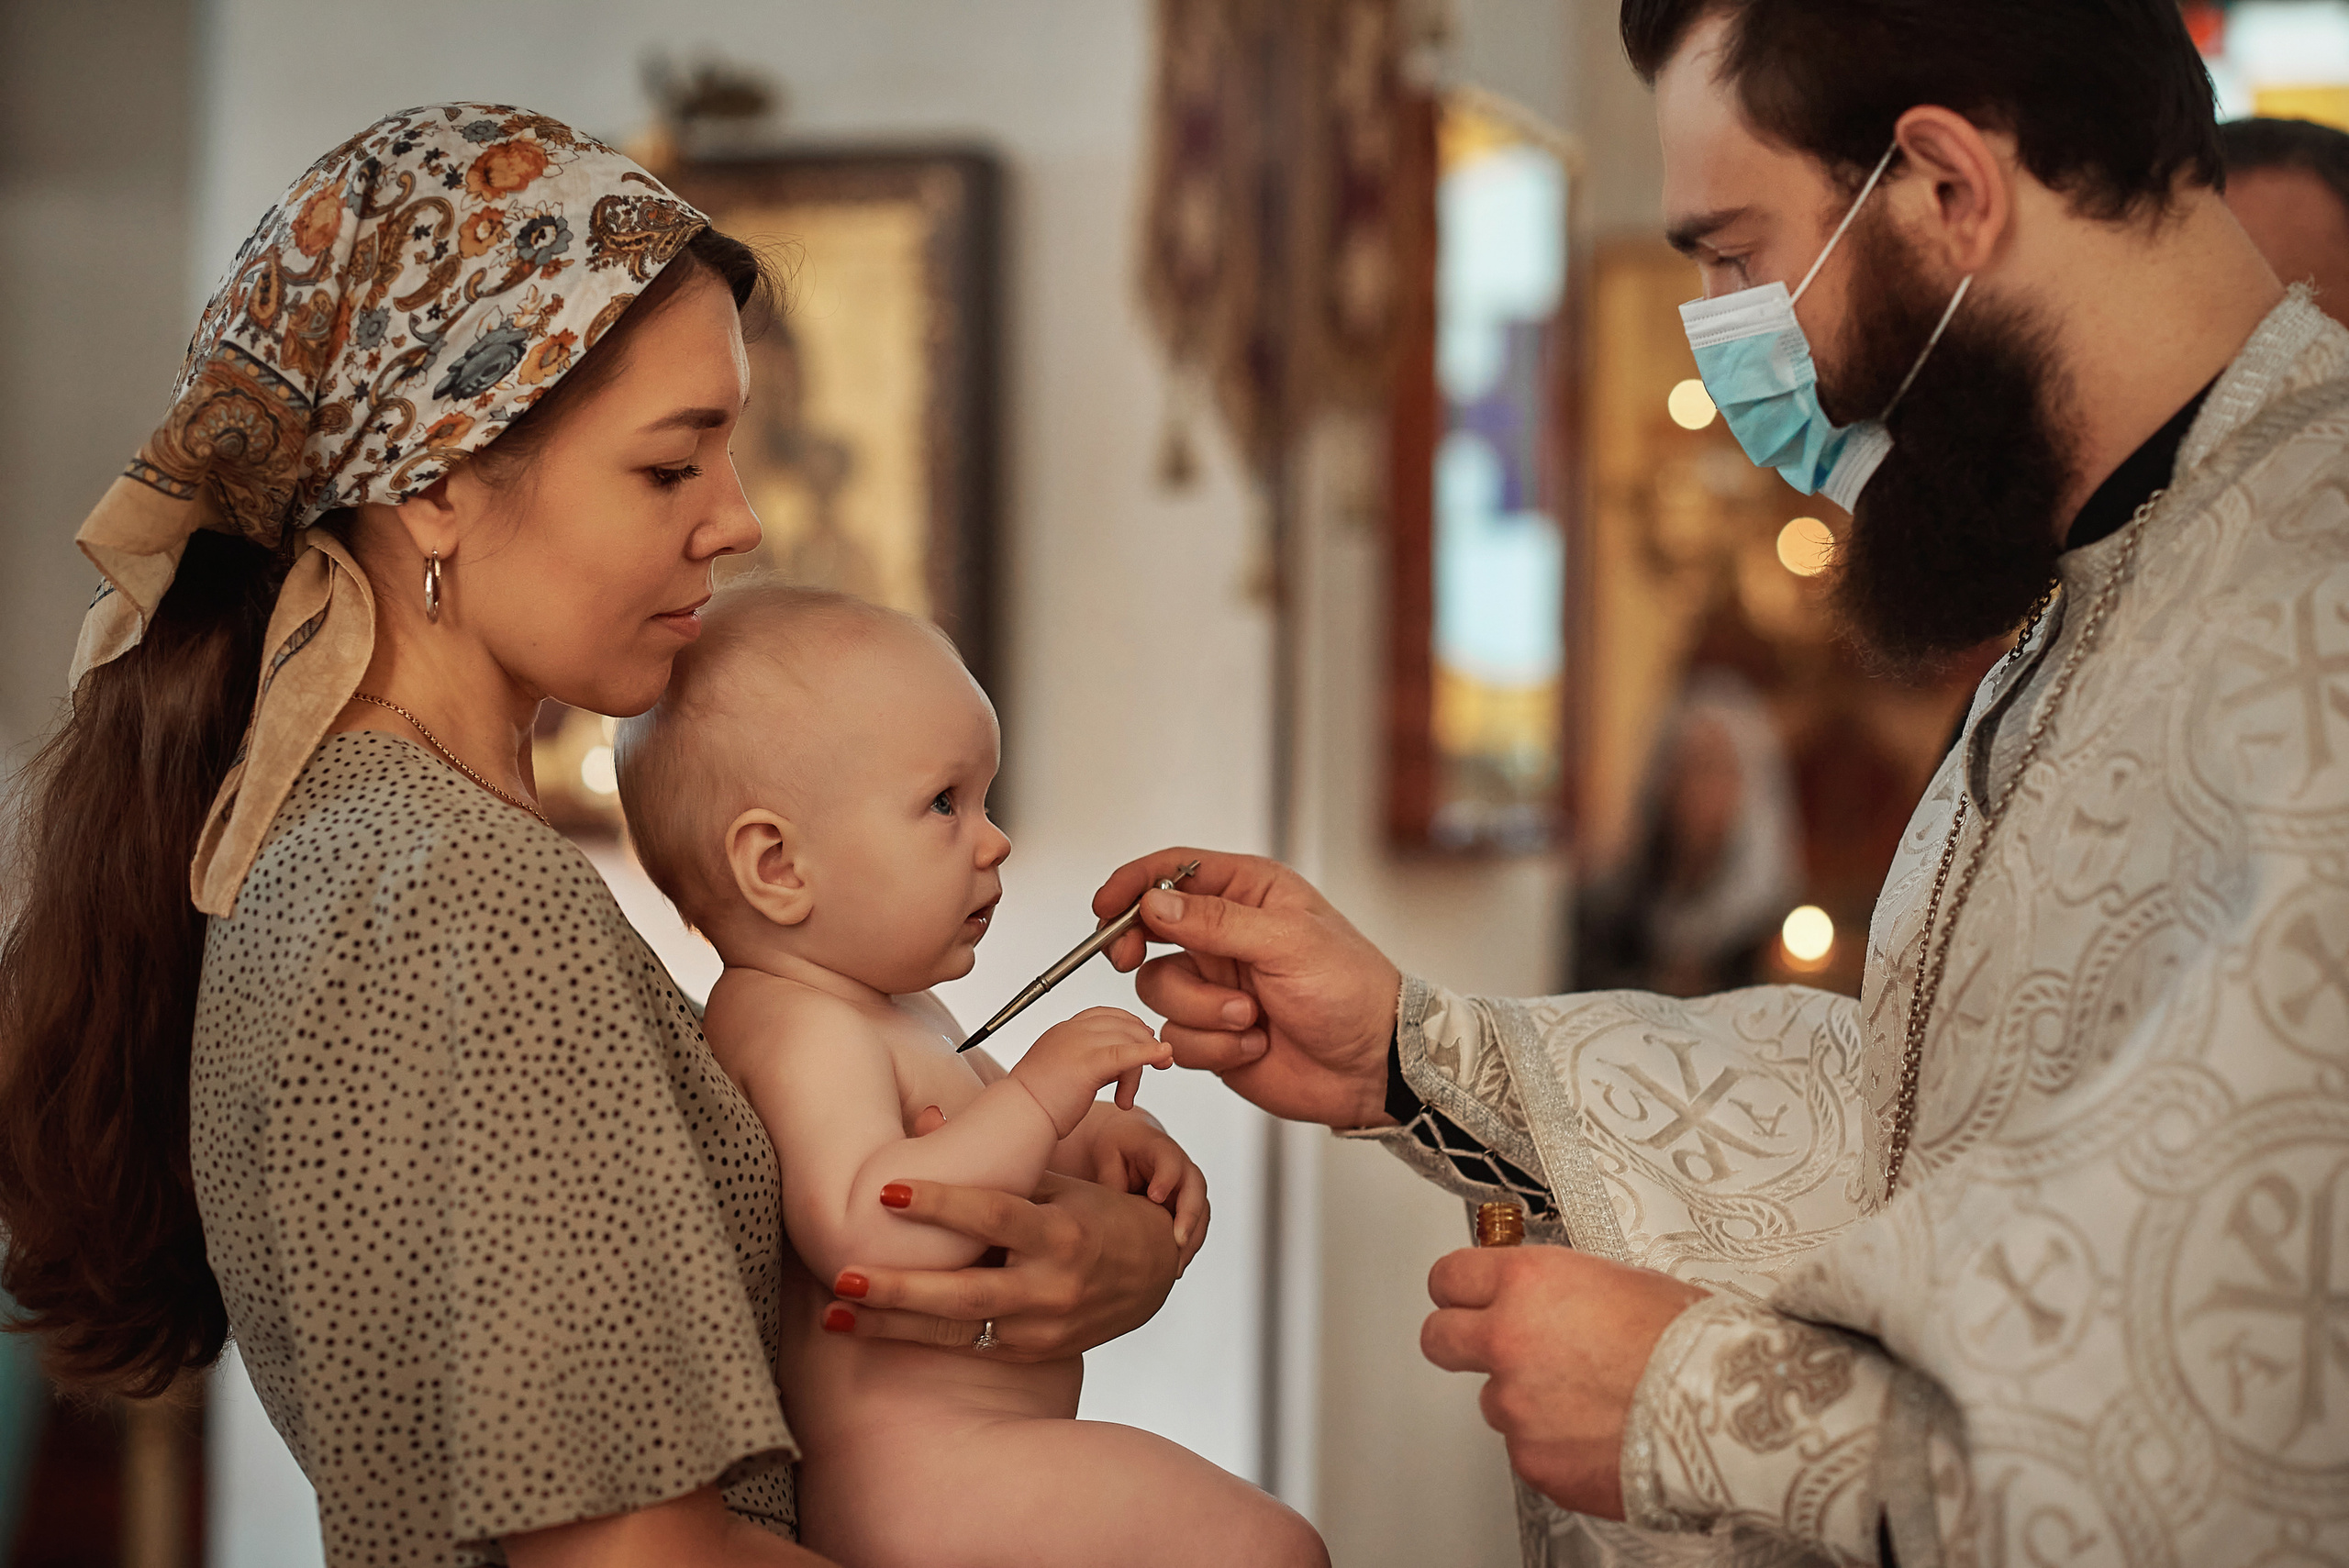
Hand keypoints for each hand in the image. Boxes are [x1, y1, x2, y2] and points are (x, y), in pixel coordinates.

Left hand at [826, 1171, 1178, 1359]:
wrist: (1152, 1281)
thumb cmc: (1099, 1218)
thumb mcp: (1056, 1183)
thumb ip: (994, 1164)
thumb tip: (924, 1118)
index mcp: (1061, 1233)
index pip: (994, 1215)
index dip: (941, 1203)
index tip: (889, 1190)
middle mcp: (1052, 1287)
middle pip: (966, 1292)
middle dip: (900, 1288)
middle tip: (844, 1275)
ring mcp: (1041, 1328)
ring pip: (955, 1330)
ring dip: (890, 1325)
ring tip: (835, 1314)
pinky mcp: (1030, 1354)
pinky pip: (965, 1346)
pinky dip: (915, 1337)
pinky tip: (869, 1328)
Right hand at [1011, 1006, 1171, 1128]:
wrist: (1018, 1117)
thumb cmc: (1036, 1105)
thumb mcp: (1064, 1074)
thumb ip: (1089, 1064)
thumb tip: (1117, 1069)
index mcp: (1063, 1031)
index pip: (1104, 1015)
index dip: (1129, 1024)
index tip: (1143, 1039)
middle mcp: (1071, 1031)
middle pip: (1121, 1025)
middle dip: (1144, 1042)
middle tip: (1160, 1063)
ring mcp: (1079, 1044)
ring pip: (1127, 1041)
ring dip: (1141, 1064)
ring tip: (1127, 1096)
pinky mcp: (1088, 1063)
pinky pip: (1126, 1054)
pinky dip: (1148, 1052)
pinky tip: (1163, 1054)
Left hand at [1084, 1108, 1210, 1271]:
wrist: (1124, 1145)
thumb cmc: (1112, 1148)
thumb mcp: (1105, 1155)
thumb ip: (1111, 1181)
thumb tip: (1114, 1215)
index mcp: (1156, 1146)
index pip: (1169, 1159)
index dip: (1166, 1177)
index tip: (1156, 1197)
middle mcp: (1179, 1165)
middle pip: (1196, 1188)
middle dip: (1190, 1216)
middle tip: (1178, 1241)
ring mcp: (1186, 1186)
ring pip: (1201, 1211)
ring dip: (1193, 1239)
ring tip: (1176, 1266)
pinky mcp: (1185, 1206)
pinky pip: (1195, 1226)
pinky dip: (1187, 1247)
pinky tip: (1174, 1268)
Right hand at [1094, 849, 1401, 1127]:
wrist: (1372, 1066)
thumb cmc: (1350, 989)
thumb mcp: (1287, 942)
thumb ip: (1216, 922)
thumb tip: (1153, 904)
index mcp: (1249, 893)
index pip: (1174, 872)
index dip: (1133, 884)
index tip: (1104, 906)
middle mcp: (1226, 936)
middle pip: (1148, 929)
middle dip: (1136, 947)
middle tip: (1129, 958)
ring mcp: (1216, 985)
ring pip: (1159, 990)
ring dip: (1201, 1010)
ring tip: (1250, 1019)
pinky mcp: (1213, 1034)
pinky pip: (1178, 1037)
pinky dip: (1213, 1046)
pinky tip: (1255, 1046)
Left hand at [1419, 1245, 1703, 1517]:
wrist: (1723, 1412)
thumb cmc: (1690, 1343)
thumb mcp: (1620, 1281)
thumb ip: (1561, 1289)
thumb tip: (1546, 1297)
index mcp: (1528, 1283)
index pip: (1449, 1277)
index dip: (1459, 1289)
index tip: (1464, 1296)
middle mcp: (1508, 1342)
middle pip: (1439, 1339)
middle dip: (1459, 1341)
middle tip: (1494, 1346)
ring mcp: (1516, 1407)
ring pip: (1495, 1401)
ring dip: (1526, 1401)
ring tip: (1589, 1400)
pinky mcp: (1534, 1462)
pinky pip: (1529, 1450)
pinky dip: (1556, 1446)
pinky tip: (1600, 1434)